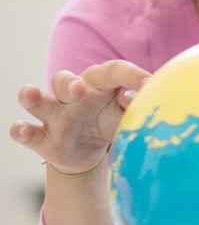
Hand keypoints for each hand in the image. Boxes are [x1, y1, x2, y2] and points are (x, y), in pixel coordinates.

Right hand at [11, 60, 148, 173]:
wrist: (88, 153)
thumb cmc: (110, 122)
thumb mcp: (125, 115)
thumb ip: (133, 107)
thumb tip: (137, 97)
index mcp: (99, 83)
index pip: (113, 71)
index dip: (131, 75)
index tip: (150, 84)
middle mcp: (72, 95)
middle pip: (64, 80)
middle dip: (69, 83)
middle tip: (79, 89)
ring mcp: (54, 116)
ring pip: (38, 100)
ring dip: (32, 96)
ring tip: (31, 94)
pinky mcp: (41, 138)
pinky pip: (23, 131)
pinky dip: (21, 130)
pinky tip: (24, 130)